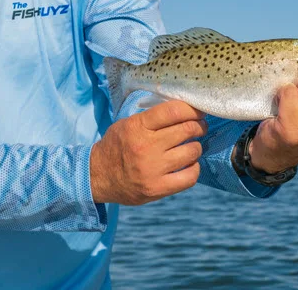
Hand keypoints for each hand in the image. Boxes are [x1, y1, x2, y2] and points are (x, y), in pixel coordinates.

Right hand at [90, 100, 207, 204]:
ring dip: (196, 147)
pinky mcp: (157, 189)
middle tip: (199, 127)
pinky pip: (190, 177)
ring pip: (192, 152)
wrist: (97, 176)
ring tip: (192, 146)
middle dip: (199, 126)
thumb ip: (153, 117)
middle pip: (187, 130)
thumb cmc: (117, 145)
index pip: (174, 111)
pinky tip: (188, 164)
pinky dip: (194, 168)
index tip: (198, 112)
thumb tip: (185, 110)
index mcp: (138, 126)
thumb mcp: (128, 123)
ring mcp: (153, 169)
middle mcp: (146, 147)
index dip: (192, 109)